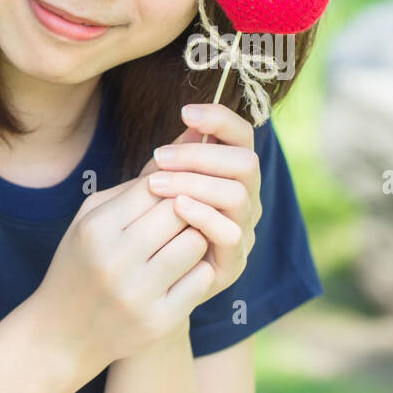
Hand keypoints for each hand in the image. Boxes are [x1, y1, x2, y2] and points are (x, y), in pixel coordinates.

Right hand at [32, 157, 215, 369]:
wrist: (61, 335)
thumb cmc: (81, 262)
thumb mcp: (94, 217)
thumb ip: (137, 183)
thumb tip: (190, 139)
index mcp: (96, 228)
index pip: (154, 184)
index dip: (175, 179)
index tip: (182, 182)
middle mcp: (115, 259)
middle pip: (179, 210)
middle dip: (189, 206)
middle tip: (187, 211)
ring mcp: (138, 293)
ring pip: (195, 241)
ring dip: (196, 237)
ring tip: (183, 240)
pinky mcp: (158, 320)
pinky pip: (202, 278)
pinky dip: (199, 269)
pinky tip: (183, 271)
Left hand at [140, 103, 261, 306]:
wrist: (145, 280)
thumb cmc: (151, 224)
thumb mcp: (159, 184)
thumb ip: (174, 159)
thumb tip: (189, 125)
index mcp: (233, 175)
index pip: (242, 137)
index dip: (221, 119)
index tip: (186, 112)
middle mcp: (247, 199)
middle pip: (245, 162)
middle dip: (201, 155)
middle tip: (160, 157)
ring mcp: (244, 231)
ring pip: (239, 195)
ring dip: (197, 183)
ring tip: (157, 184)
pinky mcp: (234, 263)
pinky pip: (231, 233)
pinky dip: (204, 216)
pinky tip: (177, 208)